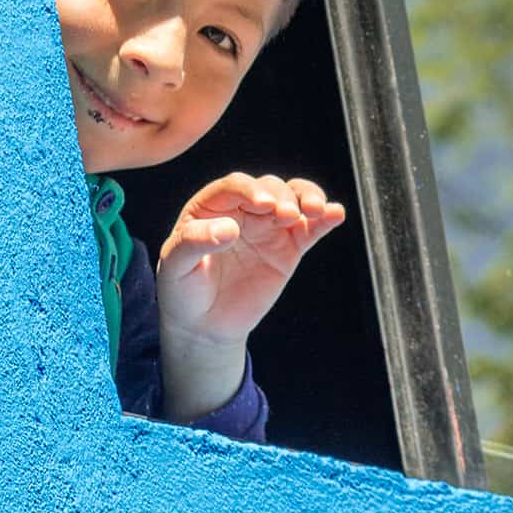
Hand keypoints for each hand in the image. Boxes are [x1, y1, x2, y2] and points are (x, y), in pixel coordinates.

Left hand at [156, 173, 344, 420]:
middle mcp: (242, 209)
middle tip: (287, 215)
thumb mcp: (176, 266)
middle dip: (282, 196)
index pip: (234, 187)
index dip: (250, 190)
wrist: (203, 325)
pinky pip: (310, 229)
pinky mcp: (288, 248)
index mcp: (211, 206)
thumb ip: (194, 242)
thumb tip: (228, 228)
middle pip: (269, 188)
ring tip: (316, 210)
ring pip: (293, 199)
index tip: (263, 206)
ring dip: (308, 197)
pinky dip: (325, 219)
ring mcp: (268, 226)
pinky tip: (336, 214)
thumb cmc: (182, 288)